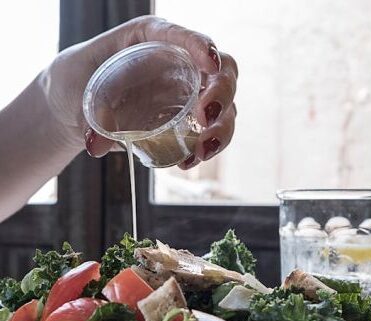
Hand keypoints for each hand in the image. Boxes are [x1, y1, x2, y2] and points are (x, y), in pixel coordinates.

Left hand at [41, 16, 237, 167]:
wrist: (75, 108)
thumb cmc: (77, 84)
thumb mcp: (77, 90)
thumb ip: (90, 115)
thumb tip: (96, 145)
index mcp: (152, 39)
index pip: (184, 37)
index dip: (202, 47)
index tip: (210, 65)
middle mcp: (179, 65)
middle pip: (221, 72)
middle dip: (222, 94)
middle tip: (207, 117)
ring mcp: (188, 94)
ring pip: (224, 107)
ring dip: (221, 130)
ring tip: (202, 151)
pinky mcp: (187, 122)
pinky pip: (209, 133)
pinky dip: (206, 148)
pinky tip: (188, 162)